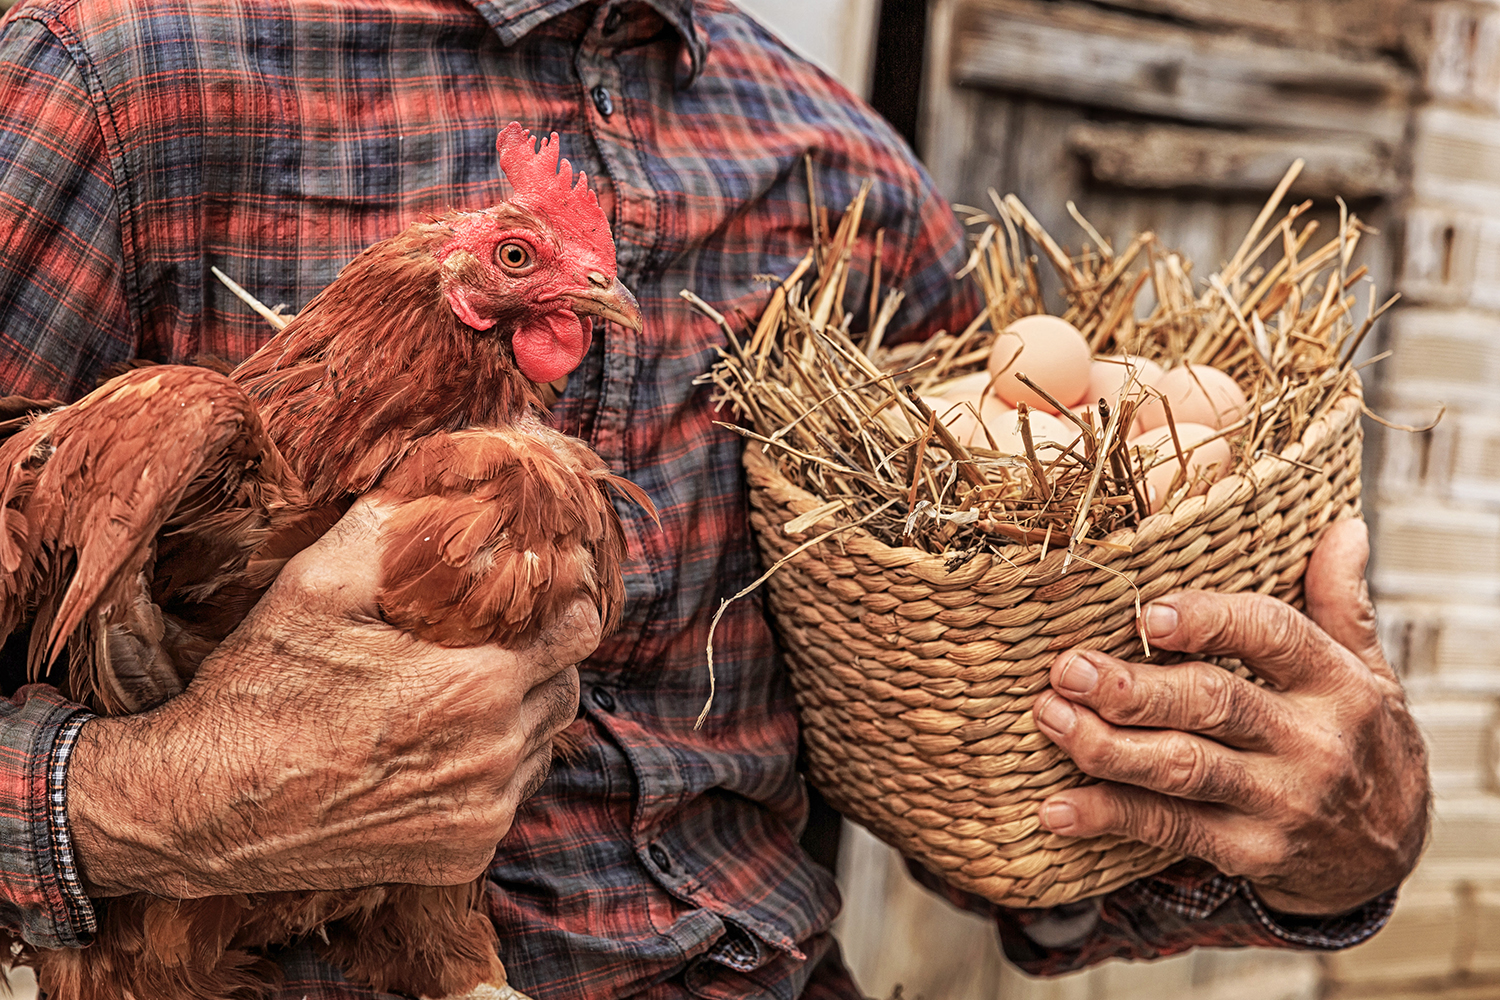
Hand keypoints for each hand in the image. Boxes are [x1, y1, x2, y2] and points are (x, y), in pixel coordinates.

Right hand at [67, 496, 593, 897]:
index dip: (568, 596)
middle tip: (496, 637)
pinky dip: (492, 768)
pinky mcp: (462, 852)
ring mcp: (483, 811)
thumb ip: (394, 524)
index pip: (579, 627)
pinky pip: (509, 796)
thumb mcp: (317, 583)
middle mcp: (495, 753)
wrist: (201, 806)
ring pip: (543, 743)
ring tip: (459, 691)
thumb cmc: (259, 687)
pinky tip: (438, 747)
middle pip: (568, 686)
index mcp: (479, 682)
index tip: (551, 581)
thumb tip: (447, 476)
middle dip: (543, 655)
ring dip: (520, 711)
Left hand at [1033, 519, 1428, 914]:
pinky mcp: (1250, 852)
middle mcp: (1311, 741)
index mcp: (1336, 682)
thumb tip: (1343, 527)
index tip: (1147, 613)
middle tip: (1068, 669)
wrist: (1389, 852)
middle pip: (1214, 703)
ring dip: (1108, 746)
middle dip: (1134, 687)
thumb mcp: (1367, 670)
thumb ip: (1339, 602)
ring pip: (1183, 768)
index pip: (1272, 636)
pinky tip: (1057, 809)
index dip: (1208, 621)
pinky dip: (1110, 817)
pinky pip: (1171, 830)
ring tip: (1051, 718)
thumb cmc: (1359, 740)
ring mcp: (1281, 802)